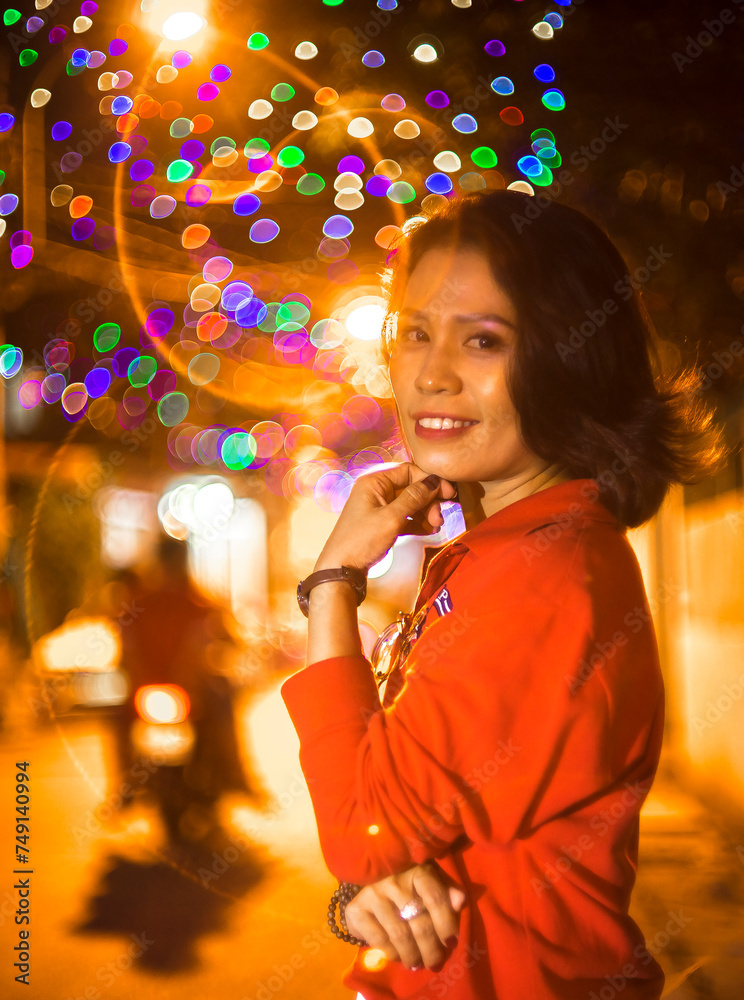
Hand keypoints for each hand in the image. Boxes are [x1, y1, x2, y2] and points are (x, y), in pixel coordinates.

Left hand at [315, 463, 457, 573]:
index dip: (430, 480)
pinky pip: (405, 517)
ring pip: (410, 503)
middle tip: (439, 517)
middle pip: (411, 487)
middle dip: (429, 501)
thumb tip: (434, 481)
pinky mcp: (382, 523)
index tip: (448, 494)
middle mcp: (376, 491)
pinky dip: (417, 522)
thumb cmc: (361, 541)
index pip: (409, 470)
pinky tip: (428, 531)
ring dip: (425, 513)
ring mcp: (379, 508)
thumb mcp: (391, 517)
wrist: (341, 569)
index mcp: (374, 482)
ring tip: (435, 527)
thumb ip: (414, 497)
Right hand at [343, 861, 466, 971]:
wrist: (370, 877)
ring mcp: (373, 894)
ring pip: (400, 936)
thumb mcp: (432, 880)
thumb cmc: (409, 882)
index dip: (446, 924)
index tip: (452, 942)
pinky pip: (379, 940)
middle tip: (435, 962)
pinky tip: (398, 956)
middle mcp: (393, 880)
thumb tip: (460, 902)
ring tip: (417, 963)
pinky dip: (392, 954)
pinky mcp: (356, 910)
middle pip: (419, 923)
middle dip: (431, 949)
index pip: (436, 899)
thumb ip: (447, 891)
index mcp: (417, 870)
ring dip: (412, 956)